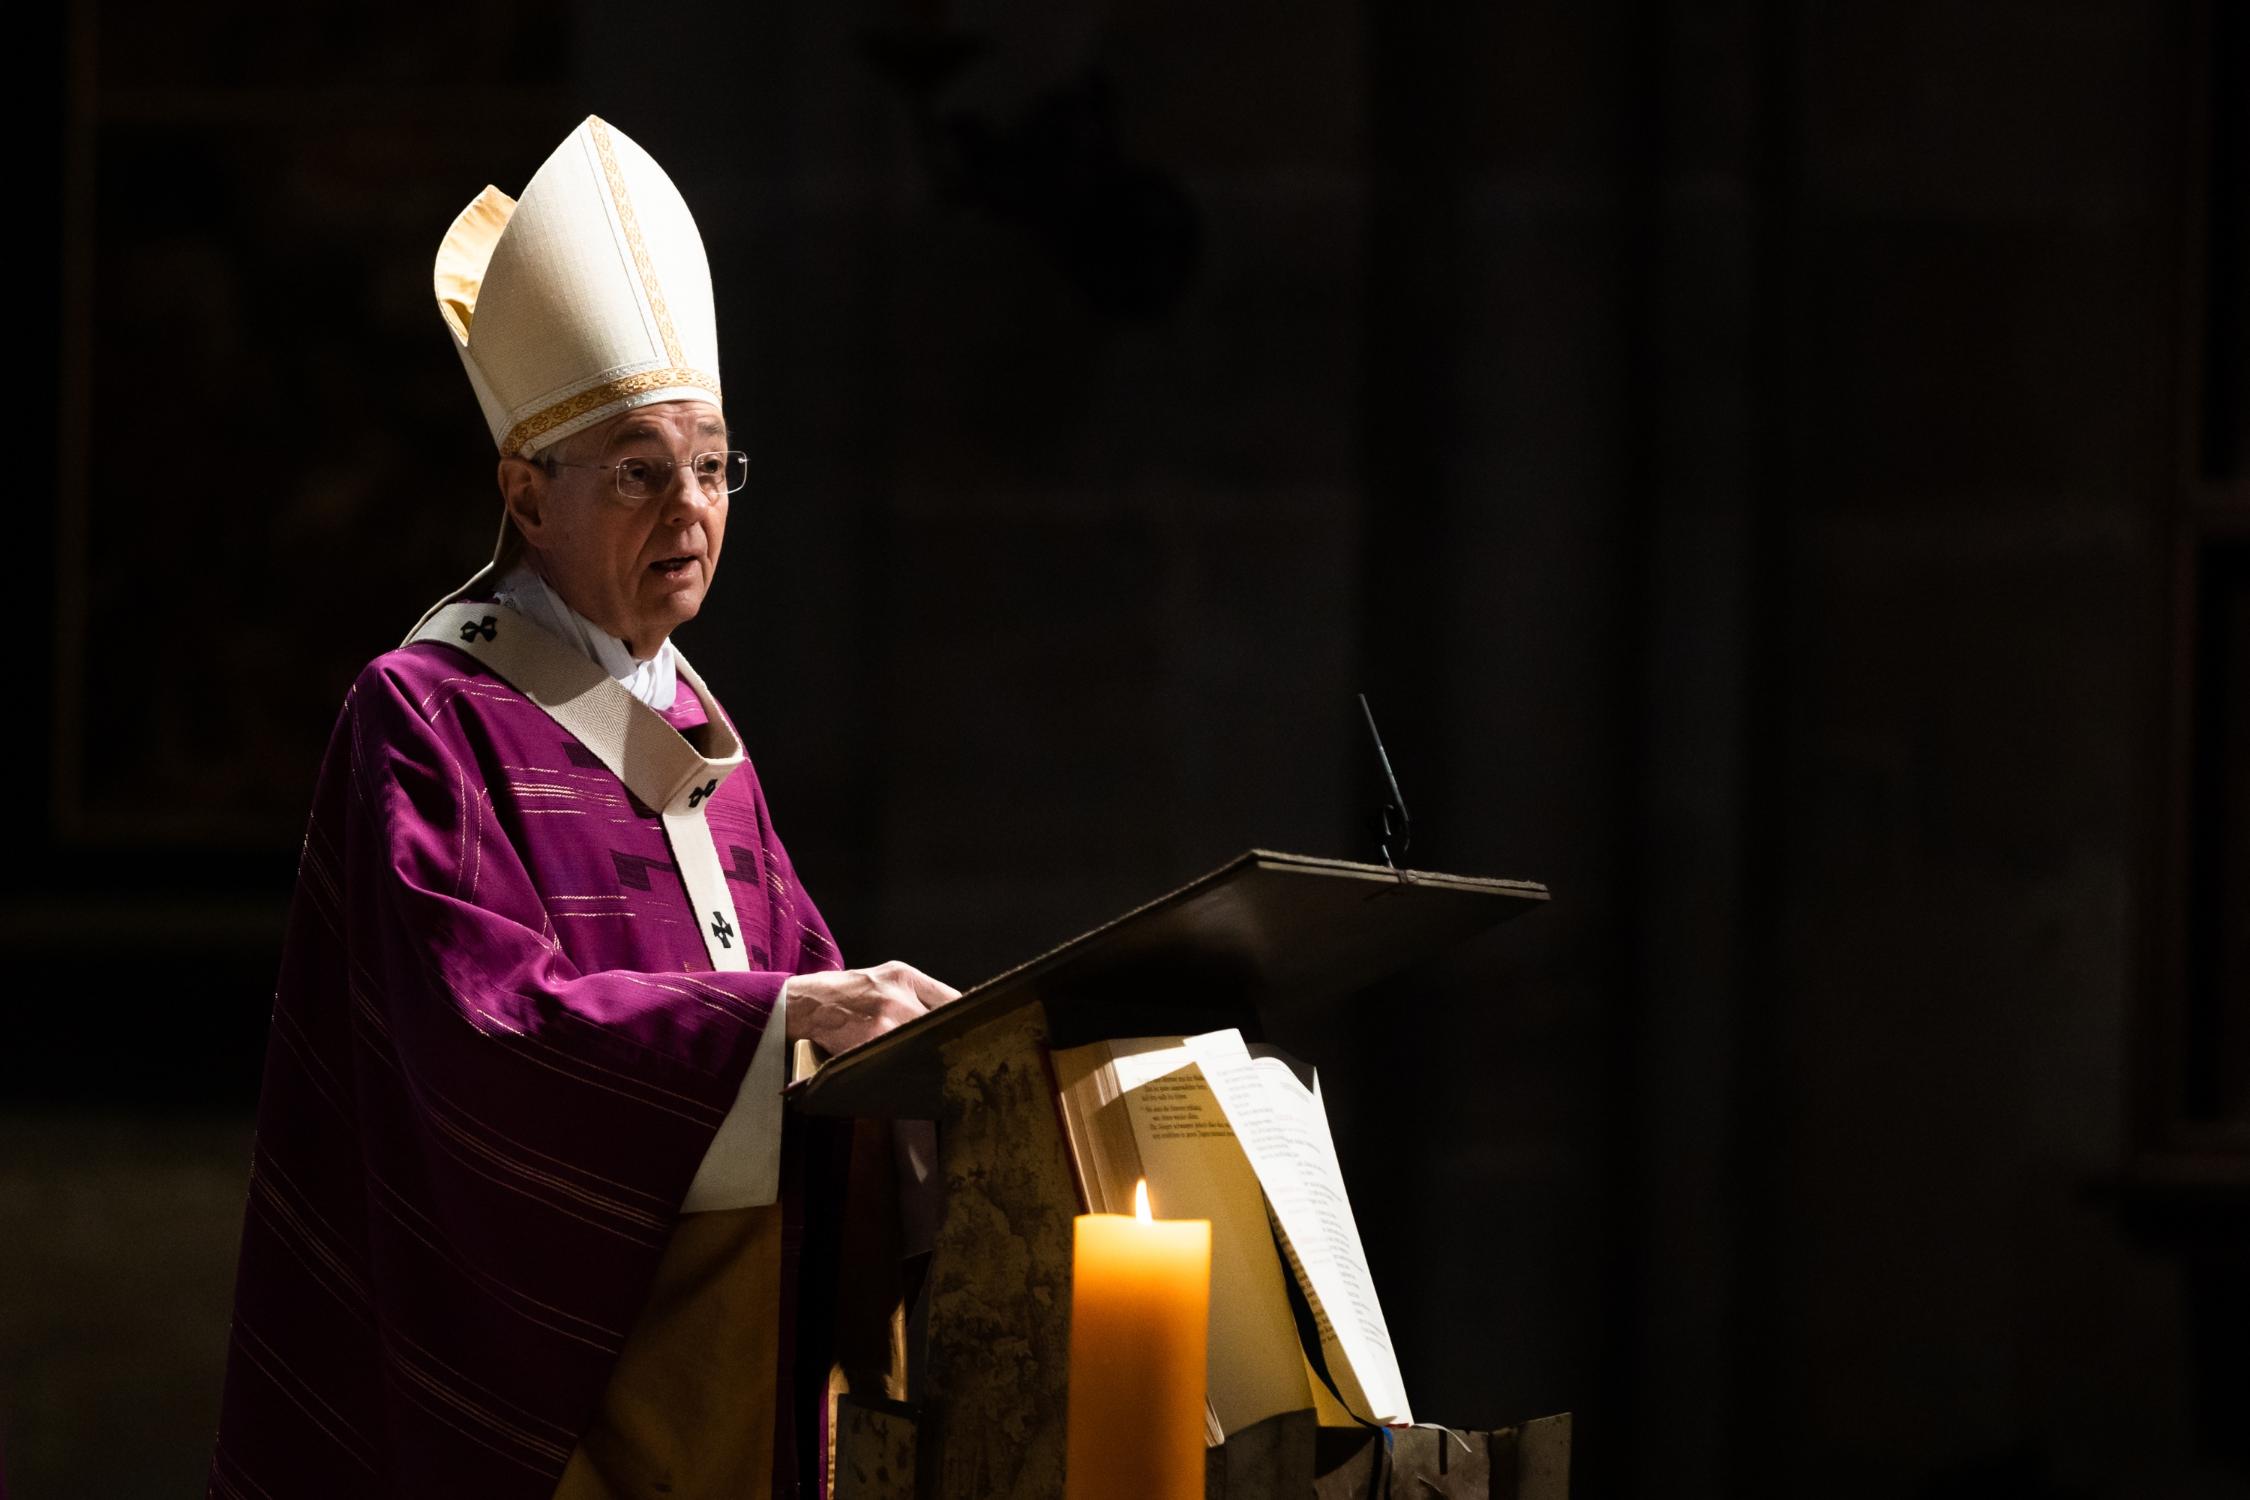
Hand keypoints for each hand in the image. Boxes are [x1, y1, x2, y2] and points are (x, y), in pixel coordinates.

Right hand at [781, 960, 961, 1055]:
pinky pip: (897, 1061)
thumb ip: (916, 993)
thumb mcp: (883, 978)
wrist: (803, 1004)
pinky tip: (907, 1076)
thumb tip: (952, 1016)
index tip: (974, 1033)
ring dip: (929, 1059)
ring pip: (922, 1045)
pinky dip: (904, 1069)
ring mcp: (884, 1021)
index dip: (965, 1020)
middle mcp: (897, 995)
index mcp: (904, 976)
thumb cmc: (846, 993)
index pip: (953, 999)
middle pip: (941, 1025)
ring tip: (935, 1070)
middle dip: (949, 1042)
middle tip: (958, 1058)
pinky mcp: (868, 1044)